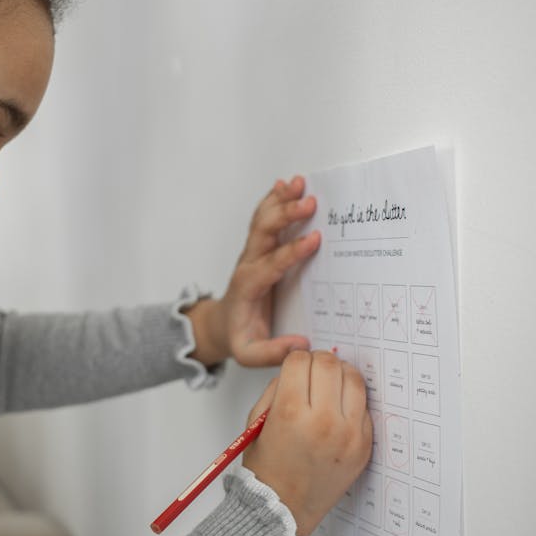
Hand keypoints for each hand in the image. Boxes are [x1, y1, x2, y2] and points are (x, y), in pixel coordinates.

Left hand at [187, 176, 320, 368]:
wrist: (221, 324)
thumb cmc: (239, 337)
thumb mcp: (250, 354)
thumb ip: (272, 352)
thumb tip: (301, 345)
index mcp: (249, 287)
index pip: (271, 264)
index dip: (292, 251)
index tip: (314, 238)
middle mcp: (249, 264)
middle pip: (264, 233)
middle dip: (285, 215)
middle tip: (309, 202)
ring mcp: (252, 253)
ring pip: (263, 220)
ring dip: (279, 200)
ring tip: (298, 182)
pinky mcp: (258, 248)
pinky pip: (264, 219)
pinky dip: (273, 199)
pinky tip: (284, 184)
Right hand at [242, 351, 371, 535]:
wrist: (282, 509)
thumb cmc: (266, 468)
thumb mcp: (258, 422)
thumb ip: (277, 387)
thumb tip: (300, 364)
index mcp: (291, 413)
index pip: (300, 360)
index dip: (295, 360)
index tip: (295, 367)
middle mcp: (323, 422)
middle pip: (330, 364)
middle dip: (319, 362)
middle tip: (314, 372)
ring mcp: (349, 435)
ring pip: (354, 380)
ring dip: (341, 376)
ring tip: (330, 386)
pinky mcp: (364, 446)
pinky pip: (365, 408)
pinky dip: (352, 403)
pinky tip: (338, 411)